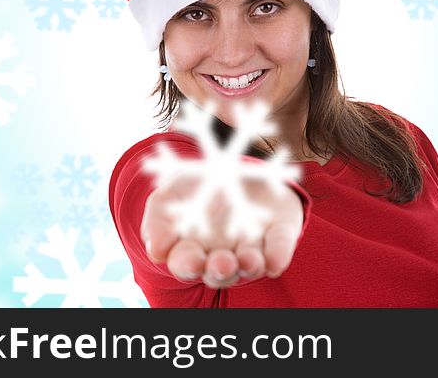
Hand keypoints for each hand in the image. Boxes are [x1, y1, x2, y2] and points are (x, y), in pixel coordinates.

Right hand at [141, 171, 303, 289]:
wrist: (237, 164)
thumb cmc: (197, 185)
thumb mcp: (171, 191)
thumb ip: (158, 217)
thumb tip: (157, 252)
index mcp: (192, 246)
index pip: (186, 264)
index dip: (187, 264)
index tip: (191, 258)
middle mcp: (222, 253)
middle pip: (219, 273)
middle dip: (220, 270)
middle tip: (222, 263)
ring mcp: (251, 245)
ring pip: (250, 266)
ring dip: (249, 266)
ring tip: (249, 259)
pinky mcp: (278, 234)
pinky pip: (279, 248)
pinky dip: (278, 255)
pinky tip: (275, 260)